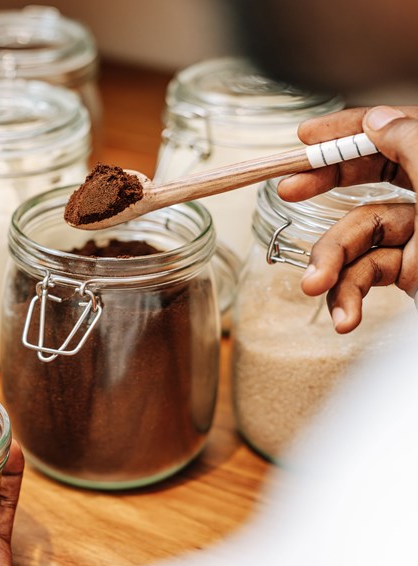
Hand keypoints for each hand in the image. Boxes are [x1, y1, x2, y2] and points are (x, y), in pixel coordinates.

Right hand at [277, 106, 417, 331]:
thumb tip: (377, 120)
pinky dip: (349, 297)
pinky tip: (344, 316)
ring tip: (315, 287)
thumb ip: (413, 143)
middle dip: (325, 189)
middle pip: (370, 178)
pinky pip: (366, 276)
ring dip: (331, 266)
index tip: (306, 138)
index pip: (393, 132)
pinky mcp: (410, 273)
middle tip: (288, 191)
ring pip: (359, 238)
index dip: (347, 130)